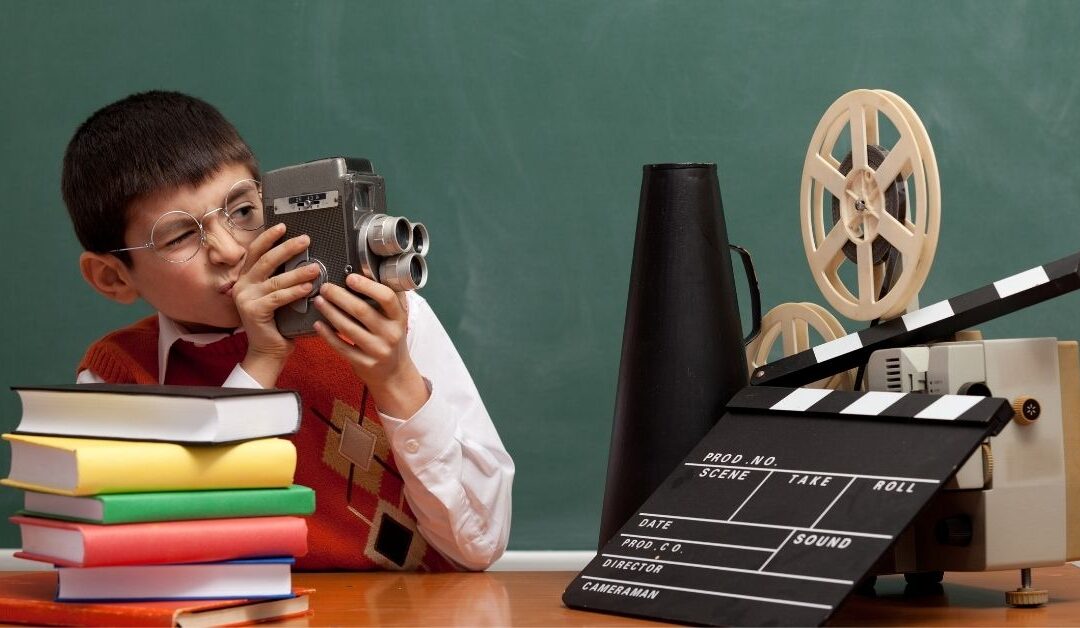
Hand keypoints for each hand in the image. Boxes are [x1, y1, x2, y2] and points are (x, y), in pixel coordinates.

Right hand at [233, 223, 321, 385]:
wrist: (268, 351)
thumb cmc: (278, 324)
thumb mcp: (279, 296)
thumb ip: (283, 279)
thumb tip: (305, 260)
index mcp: (247, 279)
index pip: (256, 252)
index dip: (268, 238)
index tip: (283, 227)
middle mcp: (242, 286)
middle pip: (265, 260)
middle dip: (287, 248)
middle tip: (305, 240)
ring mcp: (245, 298)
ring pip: (275, 279)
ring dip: (297, 272)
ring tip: (315, 268)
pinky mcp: (253, 311)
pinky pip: (277, 297)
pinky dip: (294, 291)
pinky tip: (307, 288)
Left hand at [313, 274, 428, 417]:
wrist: (394, 373)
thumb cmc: (390, 339)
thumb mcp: (396, 319)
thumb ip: (387, 300)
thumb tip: (370, 272)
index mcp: (399, 318)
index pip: (387, 298)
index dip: (368, 286)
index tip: (350, 277)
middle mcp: (390, 334)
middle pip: (362, 311)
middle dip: (339, 296)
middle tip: (325, 287)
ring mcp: (377, 350)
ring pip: (348, 328)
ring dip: (330, 312)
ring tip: (319, 301)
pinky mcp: (363, 363)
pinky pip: (341, 347)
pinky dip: (327, 335)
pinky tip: (318, 324)